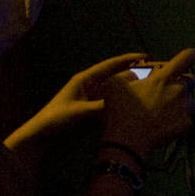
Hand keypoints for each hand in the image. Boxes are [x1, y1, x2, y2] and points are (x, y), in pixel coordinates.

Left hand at [4, 52, 140, 153]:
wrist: (40, 140)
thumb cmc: (55, 120)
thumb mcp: (79, 112)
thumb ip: (102, 107)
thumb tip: (126, 104)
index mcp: (85, 80)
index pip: (110, 65)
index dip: (128, 59)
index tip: (146, 55)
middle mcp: (91, 89)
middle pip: (116, 79)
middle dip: (133, 77)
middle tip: (154, 78)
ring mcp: (92, 102)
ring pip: (116, 94)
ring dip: (129, 94)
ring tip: (149, 94)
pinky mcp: (93, 116)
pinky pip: (113, 108)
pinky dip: (124, 108)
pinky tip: (136, 111)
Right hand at [99, 48, 194, 158]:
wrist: (127, 142)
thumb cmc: (119, 112)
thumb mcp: (113, 85)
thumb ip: (127, 75)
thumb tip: (134, 74)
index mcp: (164, 78)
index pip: (187, 57)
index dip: (188, 56)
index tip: (185, 59)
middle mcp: (178, 91)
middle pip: (191, 80)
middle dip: (181, 83)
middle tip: (167, 91)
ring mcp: (184, 108)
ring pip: (190, 100)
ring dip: (181, 102)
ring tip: (163, 110)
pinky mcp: (186, 124)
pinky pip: (187, 117)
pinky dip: (178, 119)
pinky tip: (164, 123)